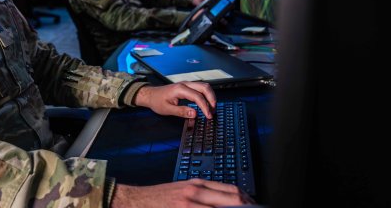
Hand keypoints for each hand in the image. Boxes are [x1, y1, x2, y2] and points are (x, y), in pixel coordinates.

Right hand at [111, 180, 253, 206]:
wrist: (136, 200)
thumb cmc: (159, 198)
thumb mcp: (184, 190)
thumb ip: (204, 194)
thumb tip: (226, 202)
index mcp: (198, 184)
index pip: (232, 190)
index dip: (248, 200)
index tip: (254, 207)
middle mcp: (196, 192)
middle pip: (233, 199)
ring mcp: (189, 204)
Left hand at [134, 82, 215, 118]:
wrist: (151, 95)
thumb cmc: (157, 101)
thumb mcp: (167, 109)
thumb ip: (181, 112)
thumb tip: (194, 114)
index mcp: (180, 89)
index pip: (197, 96)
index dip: (205, 106)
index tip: (208, 115)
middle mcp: (185, 84)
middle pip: (204, 87)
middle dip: (212, 99)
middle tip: (213, 111)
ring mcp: (187, 84)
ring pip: (204, 86)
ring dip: (210, 96)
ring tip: (211, 108)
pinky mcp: (187, 86)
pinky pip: (200, 88)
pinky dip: (206, 95)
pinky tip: (207, 103)